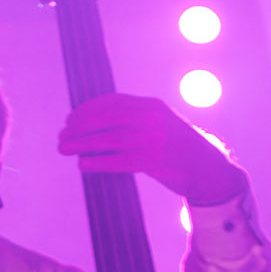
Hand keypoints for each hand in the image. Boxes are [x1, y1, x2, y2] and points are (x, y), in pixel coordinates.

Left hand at [58, 93, 245, 205]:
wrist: (208, 169)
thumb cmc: (178, 148)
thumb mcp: (160, 124)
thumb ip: (135, 120)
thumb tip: (96, 123)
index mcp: (152, 107)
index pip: (113, 102)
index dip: (87, 109)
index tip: (70, 118)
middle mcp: (153, 120)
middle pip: (107, 118)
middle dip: (80, 126)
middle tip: (62, 134)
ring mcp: (154, 141)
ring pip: (109, 139)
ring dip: (82, 143)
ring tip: (64, 149)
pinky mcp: (154, 163)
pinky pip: (119, 161)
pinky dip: (98, 162)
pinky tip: (83, 164)